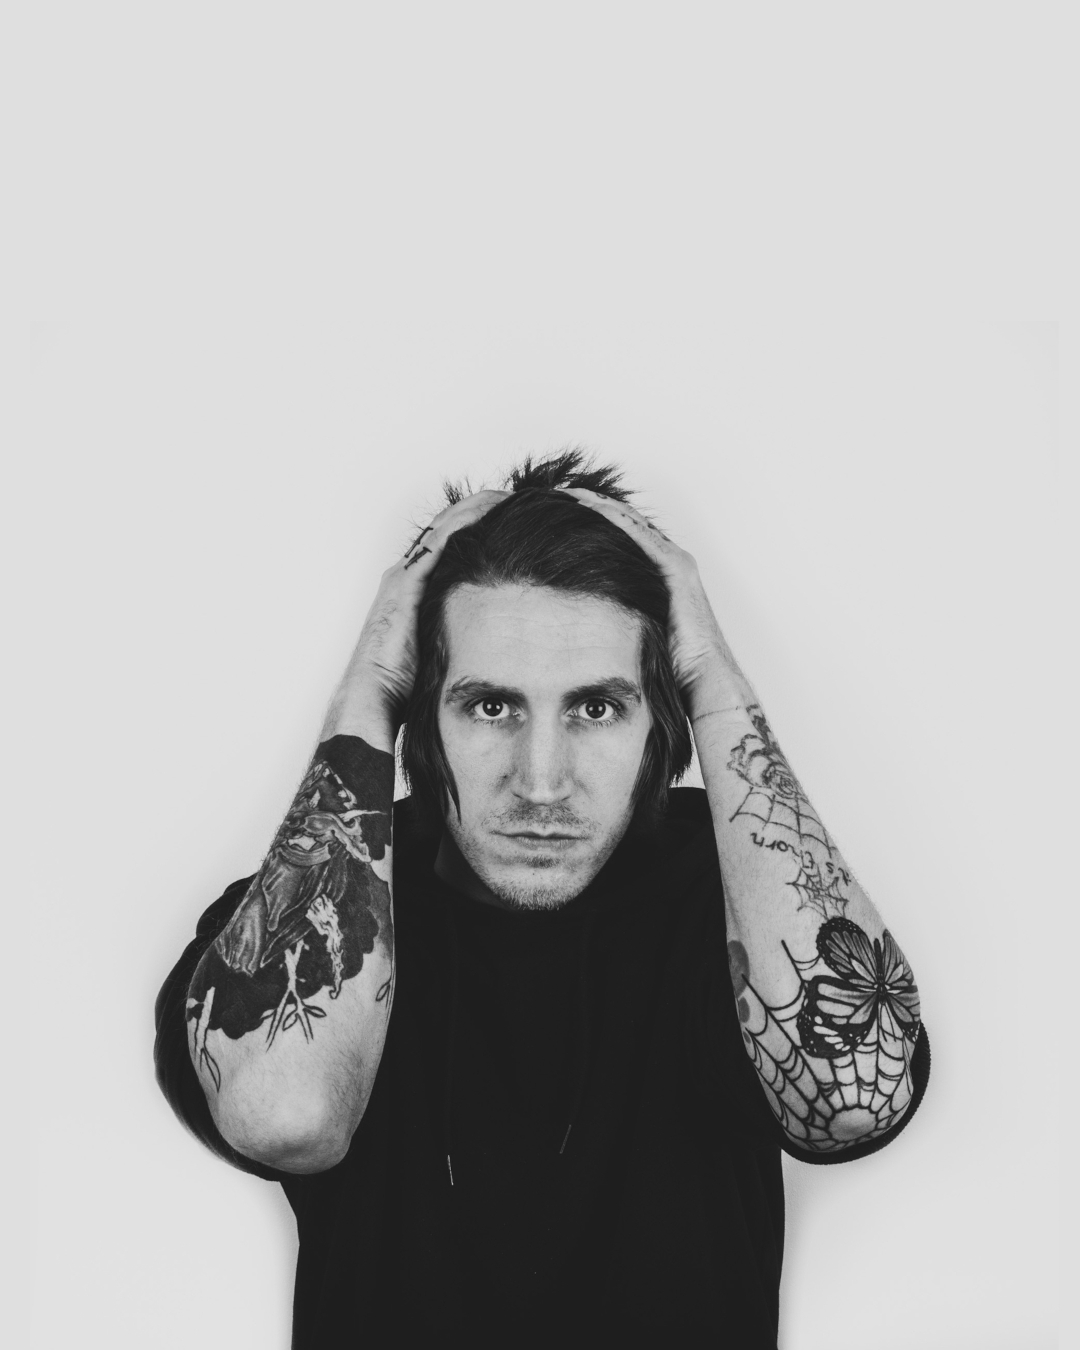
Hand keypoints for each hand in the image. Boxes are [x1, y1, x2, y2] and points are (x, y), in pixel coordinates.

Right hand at [328, 489, 509, 731]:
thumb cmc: (406, 680)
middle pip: (449, 528)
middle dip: (482, 510)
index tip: (512, 518)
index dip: (479, 526)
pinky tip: (491, 510)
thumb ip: (460, 631)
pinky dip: (466, 522)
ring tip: (510, 497)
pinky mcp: (407, 582)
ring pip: (446, 527)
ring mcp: (405, 575)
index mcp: (416, 587)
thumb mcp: (442, 646)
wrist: (376, 694)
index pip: (451, 544)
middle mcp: (408, 573)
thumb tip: (500, 638)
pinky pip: (441, 541)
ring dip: (477, 508)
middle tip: (518, 499)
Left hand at [563, 488, 750, 715]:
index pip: (618, 535)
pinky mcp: (676, 568)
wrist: (700, 679)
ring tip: (563, 494)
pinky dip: (609, 516)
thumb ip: (608, 616)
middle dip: (588, 505)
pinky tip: (582, 505)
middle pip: (621, 521)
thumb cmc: (667, 662)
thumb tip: (568, 621)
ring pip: (627, 520)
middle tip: (553, 495)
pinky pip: (636, 532)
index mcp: (655, 573)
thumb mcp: (627, 631)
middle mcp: (666, 561)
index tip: (556, 512)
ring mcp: (673, 561)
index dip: (589, 519)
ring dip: (595, 504)